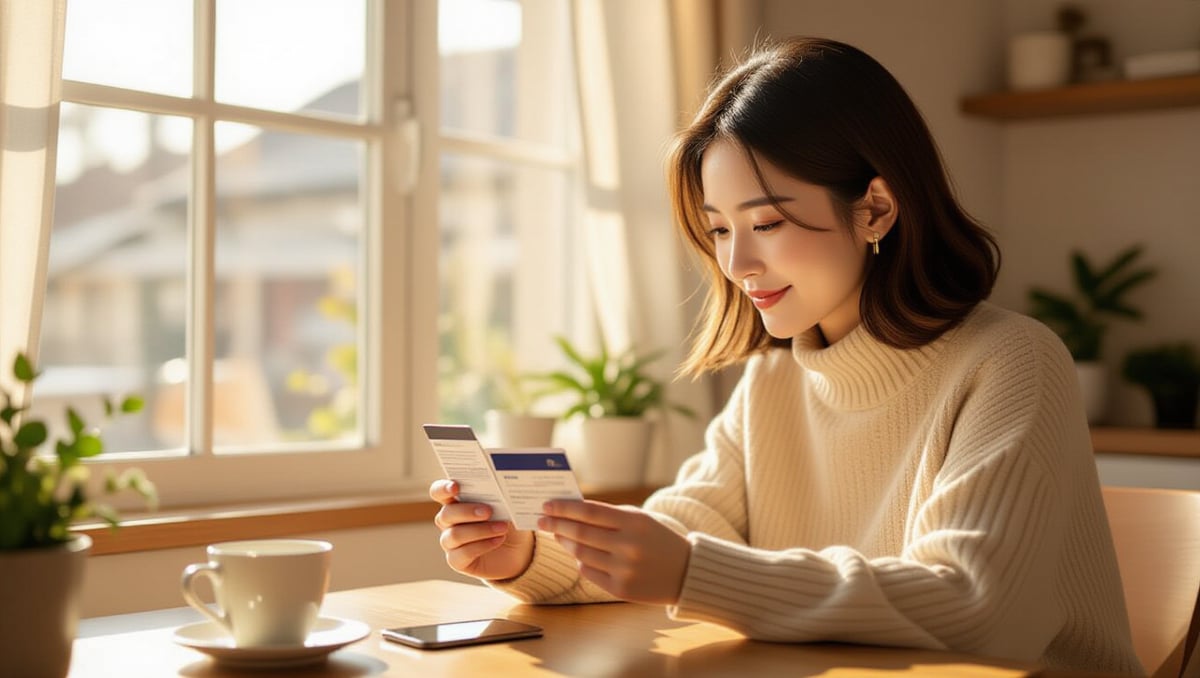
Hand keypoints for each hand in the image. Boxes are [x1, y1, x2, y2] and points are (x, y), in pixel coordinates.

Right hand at [430, 479, 533, 580]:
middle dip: (467, 511)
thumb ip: (500, 497)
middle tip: (488, 511)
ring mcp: (451, 542)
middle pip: (446, 514)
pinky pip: (462, 554)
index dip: (443, 488)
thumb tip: (503, 489)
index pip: (439, 492)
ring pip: (455, 535)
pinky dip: (482, 546)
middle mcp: (449, 522)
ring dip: (480, 530)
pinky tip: (498, 540)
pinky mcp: (457, 561)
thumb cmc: (508, 523)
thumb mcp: (508, 508)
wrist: (517, 551)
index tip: (455, 486)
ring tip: (502, 527)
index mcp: (456, 502)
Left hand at [538, 500, 689, 604]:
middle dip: (557, 525)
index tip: (547, 505)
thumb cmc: (657, 539)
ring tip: (559, 534)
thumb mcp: (639, 519)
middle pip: (580, 533)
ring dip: (566, 542)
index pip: (589, 512)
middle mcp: (628, 546)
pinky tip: (580, 555)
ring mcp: (624, 570)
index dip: (564, 508)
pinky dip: (581, 562)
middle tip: (542, 520)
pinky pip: (588, 572)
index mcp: (634, 522)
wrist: (686, 572)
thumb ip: (608, 515)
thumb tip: (569, 512)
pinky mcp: (620, 590)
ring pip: (580, 554)